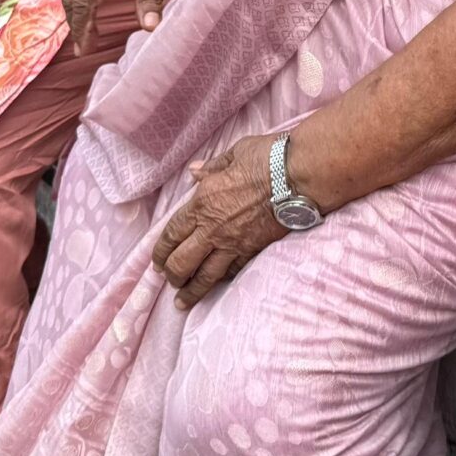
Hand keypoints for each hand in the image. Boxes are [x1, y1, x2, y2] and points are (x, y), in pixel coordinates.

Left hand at [153, 133, 288, 308]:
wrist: (299, 176)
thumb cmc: (267, 159)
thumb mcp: (235, 154)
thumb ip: (212, 167)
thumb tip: (195, 171)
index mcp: (202, 203)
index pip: (171, 234)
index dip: (160, 251)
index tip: (157, 262)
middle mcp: (212, 228)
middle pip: (182, 262)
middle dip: (172, 275)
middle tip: (169, 281)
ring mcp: (233, 243)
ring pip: (205, 276)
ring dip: (191, 291)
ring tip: (183, 301)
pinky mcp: (253, 250)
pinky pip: (232, 272)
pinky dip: (221, 280)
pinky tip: (216, 285)